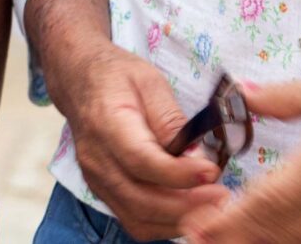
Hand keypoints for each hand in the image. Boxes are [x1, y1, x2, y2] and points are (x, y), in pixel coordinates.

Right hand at [45, 45, 228, 240]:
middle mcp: (96, 158)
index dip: (179, 174)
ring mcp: (96, 180)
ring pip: (139, 219)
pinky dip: (165, 223)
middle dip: (187, 205)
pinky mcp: (103, 192)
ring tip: (211, 204)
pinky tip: (189, 208)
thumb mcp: (149, 82)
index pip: (141, 160)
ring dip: (179, 220)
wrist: (79, 81)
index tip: (212, 173)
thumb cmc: (116, 77)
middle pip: (141, 199)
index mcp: (106, 124)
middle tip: (221, 195)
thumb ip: (171, 120)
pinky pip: (135, 221)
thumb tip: (196, 154)